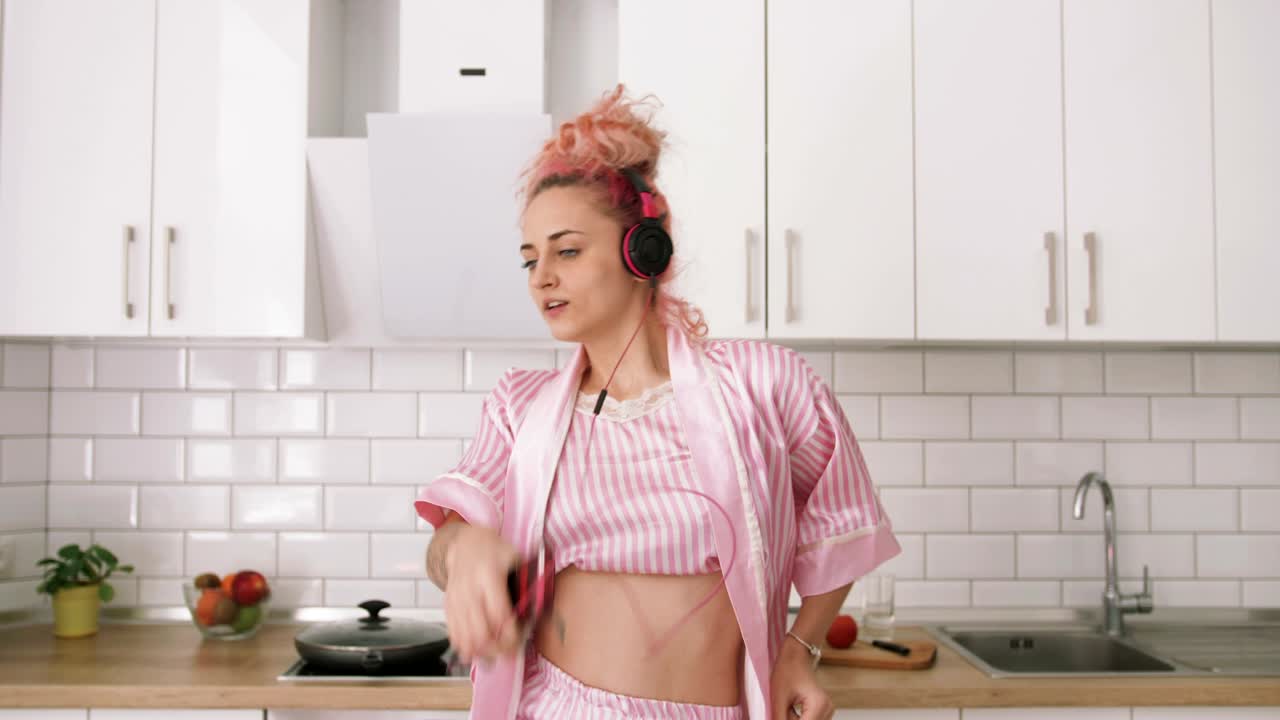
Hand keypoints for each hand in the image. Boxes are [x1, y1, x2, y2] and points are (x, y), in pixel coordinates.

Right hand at [441, 524, 522, 663]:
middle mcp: (469, 588)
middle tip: (509, 652)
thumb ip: (528, 580)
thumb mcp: (516, 558)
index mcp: (489, 574)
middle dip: (497, 647)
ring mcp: (456, 598)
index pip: (499, 613)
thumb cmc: (495, 551)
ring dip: (481, 651)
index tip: (519, 638)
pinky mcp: (448, 604)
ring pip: (465, 635)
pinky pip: (453, 631)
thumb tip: (541, 606)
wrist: (466, 543)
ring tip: (495, 656)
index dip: (510, 632)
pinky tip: (474, 653)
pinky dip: (464, 646)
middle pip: (481, 630)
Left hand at [771, 639, 833, 719]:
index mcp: (818, 706)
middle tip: (780, 712)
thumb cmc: (787, 670)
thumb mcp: (778, 698)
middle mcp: (827, 710)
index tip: (777, 718)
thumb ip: (778, 719)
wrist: (796, 655)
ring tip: (786, 709)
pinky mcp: (823, 710)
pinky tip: (789, 711)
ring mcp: (827, 711)